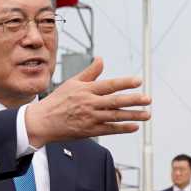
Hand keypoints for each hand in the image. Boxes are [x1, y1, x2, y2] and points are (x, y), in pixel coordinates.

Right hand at [24, 57, 150, 145]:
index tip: (138, 81)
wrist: (43, 121)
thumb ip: (90, 72)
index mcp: (86, 90)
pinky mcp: (89, 131)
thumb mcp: (72, 83)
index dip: (124, 83)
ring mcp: (90, 118)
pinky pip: (109, 130)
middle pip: (115, 101)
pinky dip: (122, 128)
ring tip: (147, 114)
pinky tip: (135, 126)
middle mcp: (89, 103)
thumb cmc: (58, 100)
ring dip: (132, 115)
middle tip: (148, 99)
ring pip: (115, 116)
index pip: (109, 85)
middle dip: (133, 100)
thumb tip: (101, 59)